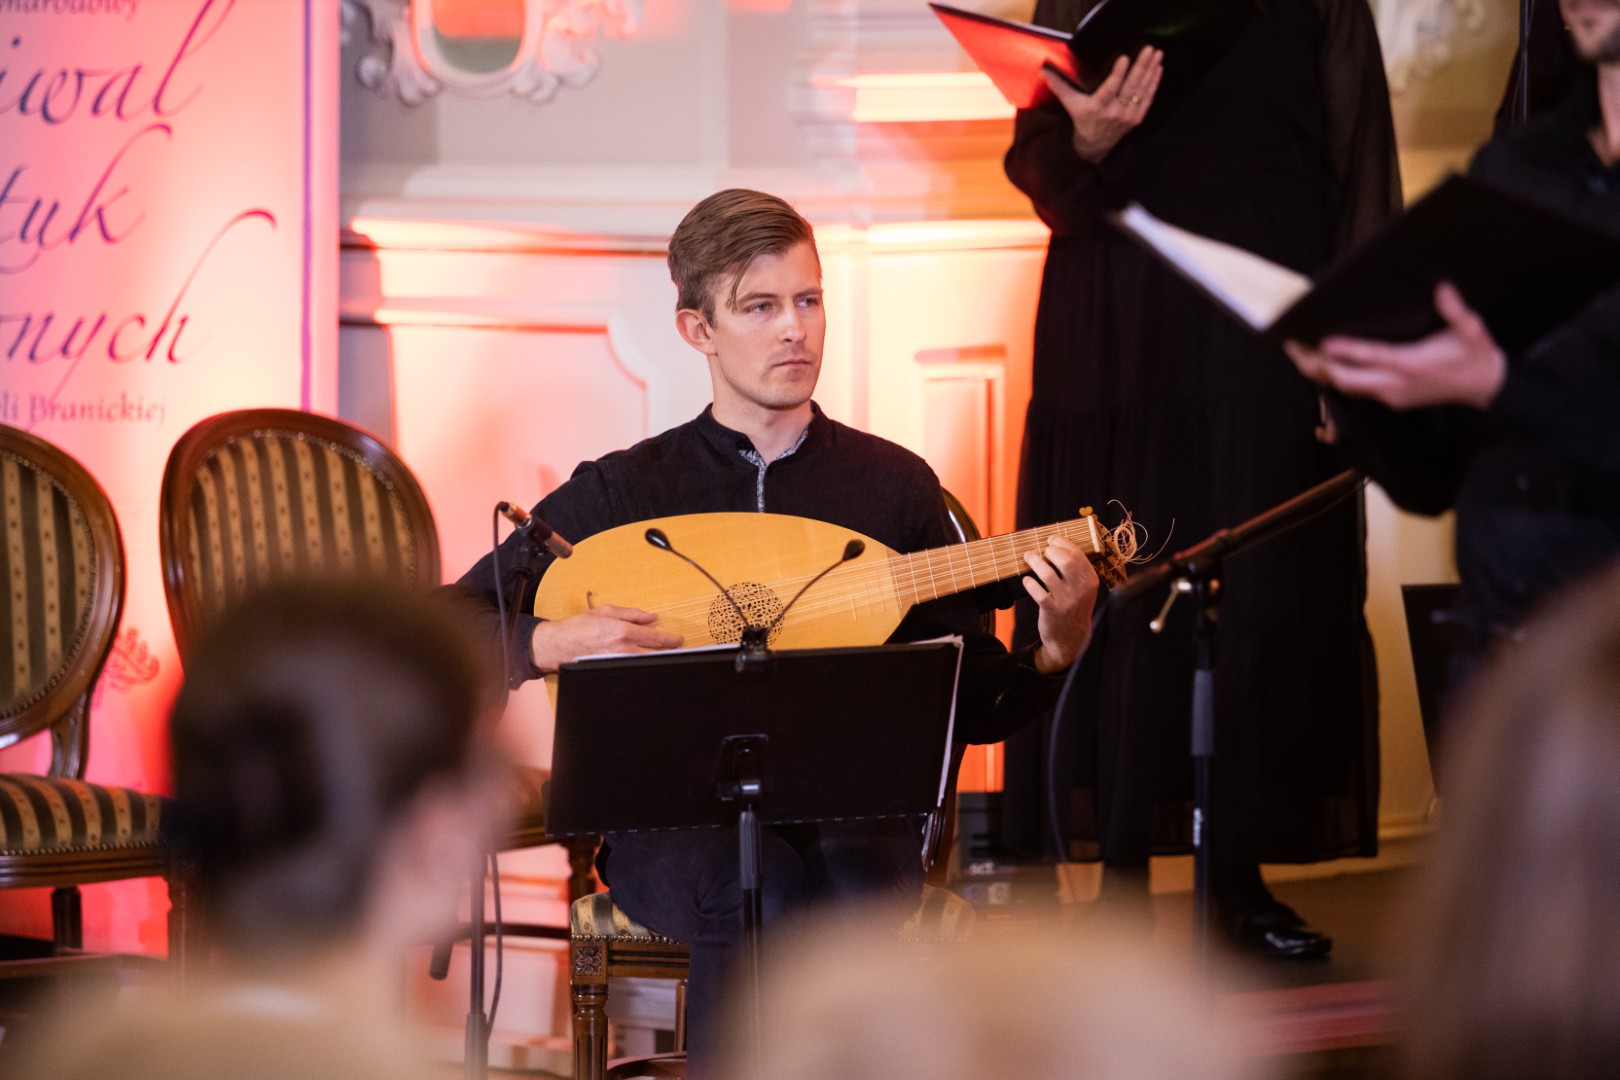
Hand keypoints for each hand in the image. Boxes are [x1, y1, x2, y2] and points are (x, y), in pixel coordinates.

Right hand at [530, 604, 682, 671]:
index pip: (654, 637)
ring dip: (656, 660)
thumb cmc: (580, 626)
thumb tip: (651, 617)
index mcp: (622, 631)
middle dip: (668, 652)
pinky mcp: (610, 668)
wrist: (560, 644)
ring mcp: (616, 661)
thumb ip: (632, 614)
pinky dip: (641, 664)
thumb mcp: (607, 611)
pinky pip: (631, 667)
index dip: (670, 640)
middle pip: (653, 654)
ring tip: (666, 656)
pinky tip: (646, 663)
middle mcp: (621, 648)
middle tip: (679, 650)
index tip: (679, 640)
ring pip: (644, 662)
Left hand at [1023, 536, 1099, 673]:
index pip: (1078, 554)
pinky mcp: (1051, 610)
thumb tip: (1056, 545)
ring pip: (1047, 574)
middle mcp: (1080, 589)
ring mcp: (1066, 600)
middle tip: (1041, 550)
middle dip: (1050, 550)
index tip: (1051, 539)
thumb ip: (1076, 570)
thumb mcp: (1083, 589)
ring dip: (1035, 561)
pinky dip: (1029, 583)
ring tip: (1028, 556)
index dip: (1062, 543)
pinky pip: (1037, 592)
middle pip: (1065, 561)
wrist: (1071, 638)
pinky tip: (1026, 580)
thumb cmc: (1074, 606)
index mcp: (1090, 580)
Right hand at [1043, 46, 1162, 163]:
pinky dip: (1154, 83)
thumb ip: (1059, 86)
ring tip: (1157, 54)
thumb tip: (1043, 70)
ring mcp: (1128, 116)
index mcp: (1097, 107)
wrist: (1094, 146)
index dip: (1118, 74)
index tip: (1124, 58)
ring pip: (1142, 91)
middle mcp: (1114, 112)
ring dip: (1150, 71)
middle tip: (1149, 49)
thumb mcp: (1070, 103)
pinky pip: (1148, 99)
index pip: (1109, 89)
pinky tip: (1158, 68)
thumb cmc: (1082, 120)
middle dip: (1141, 67)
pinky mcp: (1137, 118)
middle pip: (1130, 87)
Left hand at [1283, 283, 1506, 410]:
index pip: (1370, 357)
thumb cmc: (1475, 355)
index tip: (1320, 341)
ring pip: (1345, 387)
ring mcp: (1390, 395)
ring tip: (1298, 354)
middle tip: (1293, 346)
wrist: (1486, 388)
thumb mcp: (1471, 330)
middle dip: (1316, 364)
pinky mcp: (1390, 400)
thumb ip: (1455, 310)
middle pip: (1344, 378)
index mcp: (1411, 365)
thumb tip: (1442, 288)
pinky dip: (1336, 377)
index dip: (1343, 350)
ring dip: (1321, 372)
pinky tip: (1322, 364)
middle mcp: (1395, 384)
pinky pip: (1355, 390)